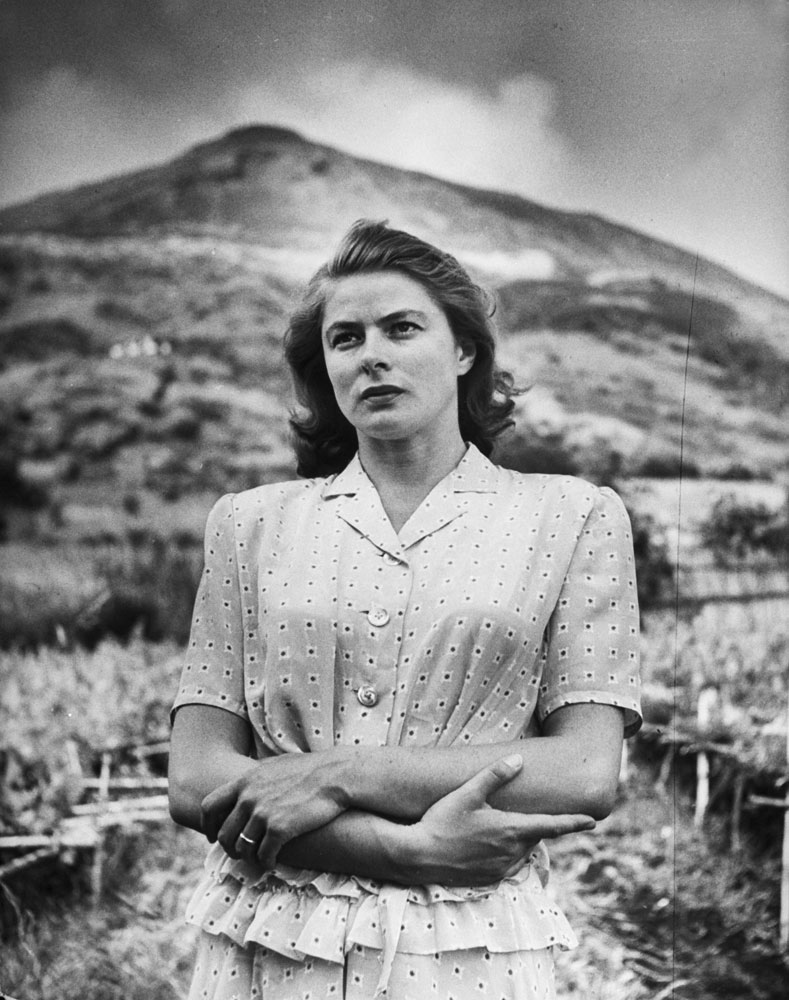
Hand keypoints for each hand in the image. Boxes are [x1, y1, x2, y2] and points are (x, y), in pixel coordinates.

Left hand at [200, 751, 350, 868]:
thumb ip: (257, 776)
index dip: (208, 825)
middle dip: (229, 848)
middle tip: (239, 854)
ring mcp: (263, 814)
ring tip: (258, 859)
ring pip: (242, 848)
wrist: (336, 775)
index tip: (213, 836)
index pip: (209, 806)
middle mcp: (248, 797)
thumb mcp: (276, 764)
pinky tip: (273, 862)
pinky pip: (263, 855)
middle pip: (223, 834)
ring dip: (248, 858)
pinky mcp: (279, 829)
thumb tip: (249, 782)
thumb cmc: (311, 769)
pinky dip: (266, 863)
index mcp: (245, 781)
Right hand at [400, 754, 594, 886]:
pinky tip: (483, 845)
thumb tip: (518, 760)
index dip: (574, 823)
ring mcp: (500, 869)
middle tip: (513, 813)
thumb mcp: (467, 793)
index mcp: (511, 830)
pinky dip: (503, 854)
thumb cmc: (442, 821)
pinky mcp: (488, 880)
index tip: (593, 821)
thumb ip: (494, 776)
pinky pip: (506, 865)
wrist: (418, 856)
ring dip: (517, 840)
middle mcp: (511, 853)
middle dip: (532, 826)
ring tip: (494, 827)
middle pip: (534, 837)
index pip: (552, 826)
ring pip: (521, 852)